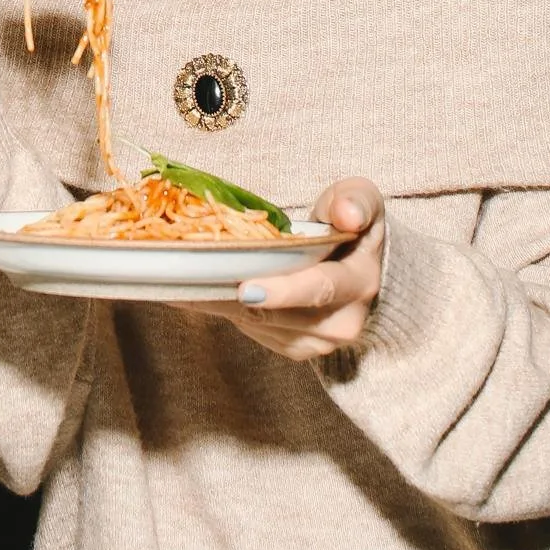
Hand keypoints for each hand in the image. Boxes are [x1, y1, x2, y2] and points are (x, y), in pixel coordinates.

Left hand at [206, 180, 385, 360]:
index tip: (247, 289)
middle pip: (281, 314)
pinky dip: (230, 312)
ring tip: (188, 282)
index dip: (283, 291)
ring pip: (261, 326)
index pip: (321, 289)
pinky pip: (256, 332)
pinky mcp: (298, 349)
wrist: (361, 267)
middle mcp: (344, 322)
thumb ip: (355, 201)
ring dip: (224, 305)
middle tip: (193, 282)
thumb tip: (347, 215)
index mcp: (361, 283)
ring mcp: (320, 341)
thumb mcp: (361, 200)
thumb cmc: (351, 224)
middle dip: (236, 298)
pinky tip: (207, 290)